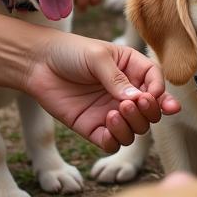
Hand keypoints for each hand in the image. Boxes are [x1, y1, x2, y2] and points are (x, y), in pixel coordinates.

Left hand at [23, 36, 180, 153]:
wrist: (37, 64)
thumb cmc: (70, 52)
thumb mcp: (97, 57)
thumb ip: (117, 78)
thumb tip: (136, 99)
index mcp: (132, 70)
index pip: (156, 84)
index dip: (159, 93)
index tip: (149, 96)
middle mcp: (125, 93)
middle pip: (150, 112)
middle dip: (148, 112)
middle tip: (133, 104)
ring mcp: (110, 112)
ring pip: (135, 130)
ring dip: (132, 125)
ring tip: (114, 112)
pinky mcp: (93, 128)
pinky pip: (112, 143)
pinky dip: (114, 140)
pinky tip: (106, 127)